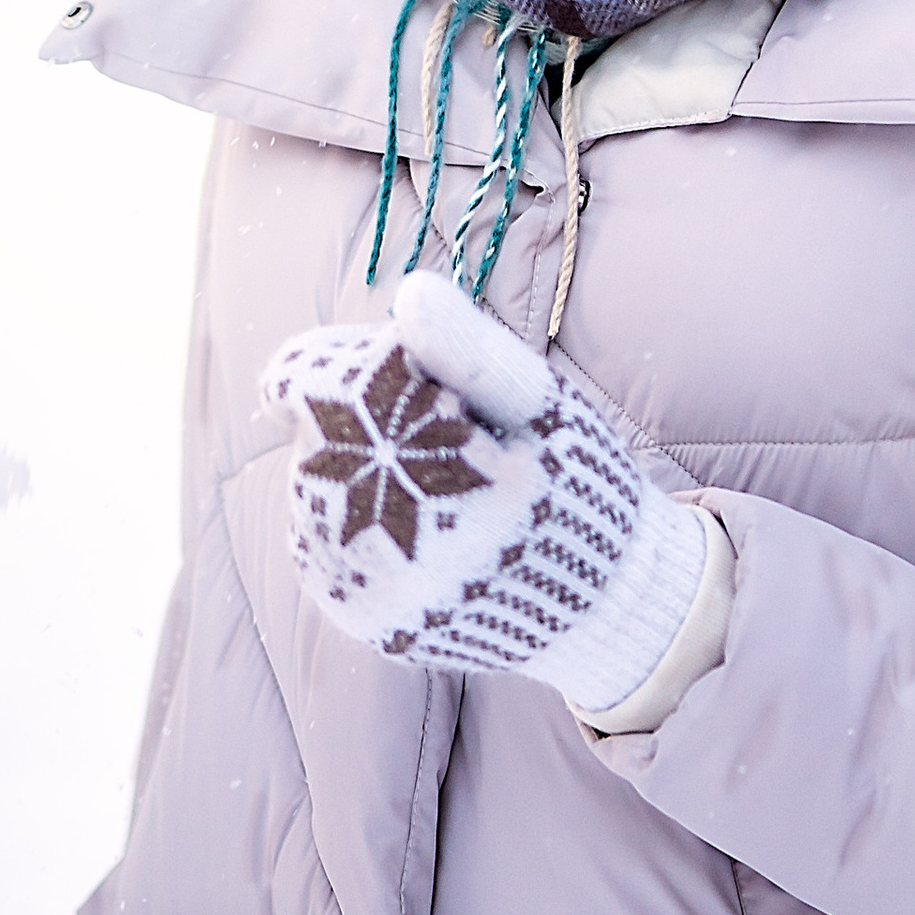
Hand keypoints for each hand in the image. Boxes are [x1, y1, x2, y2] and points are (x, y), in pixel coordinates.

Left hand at [266, 269, 706, 713]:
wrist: (601, 603)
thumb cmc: (576, 479)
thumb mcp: (542, 402)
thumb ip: (471, 348)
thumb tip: (411, 292)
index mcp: (449, 479)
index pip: (319, 384)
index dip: (345, 355)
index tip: (391, 356)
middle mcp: (402, 551)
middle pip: (317, 433)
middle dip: (362, 409)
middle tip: (439, 421)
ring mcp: (377, 594)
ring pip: (313, 488)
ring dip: (355, 461)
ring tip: (432, 472)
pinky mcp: (366, 622)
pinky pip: (320, 544)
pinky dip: (352, 513)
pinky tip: (412, 512)